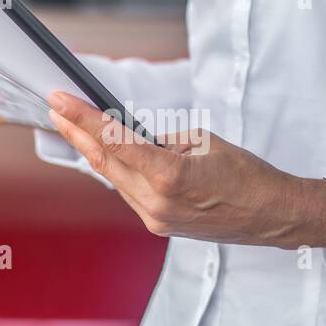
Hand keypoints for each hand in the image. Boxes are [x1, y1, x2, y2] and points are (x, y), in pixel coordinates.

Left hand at [46, 91, 325, 249]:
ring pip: (114, 178)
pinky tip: (104, 154)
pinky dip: (117, 171)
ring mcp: (155, 218)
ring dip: (94, 152)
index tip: (59, 99)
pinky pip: (128, 192)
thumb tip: (131, 137)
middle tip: (55, 108)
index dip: (81, 118)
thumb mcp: (201, 141)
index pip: (113, 140)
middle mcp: (155, 202)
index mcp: (168, 175)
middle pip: (104, 162)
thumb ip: (160, 140)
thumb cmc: (245, 173)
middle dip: (77, 133)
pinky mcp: (158, 226)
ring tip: (72, 126)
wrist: (270, 215)